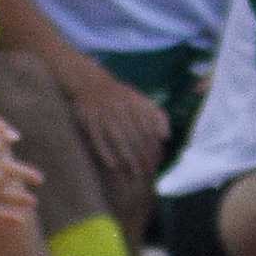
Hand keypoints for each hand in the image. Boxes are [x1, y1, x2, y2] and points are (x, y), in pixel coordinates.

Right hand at [68, 72, 170, 192]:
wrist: (90, 83)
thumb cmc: (121, 97)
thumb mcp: (142, 101)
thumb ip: (157, 116)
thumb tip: (166, 137)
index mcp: (136, 103)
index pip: (149, 129)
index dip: (154, 148)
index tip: (157, 163)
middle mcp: (121, 108)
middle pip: (135, 136)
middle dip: (143, 157)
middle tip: (147, 173)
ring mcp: (104, 114)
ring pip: (118, 139)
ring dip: (128, 158)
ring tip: (134, 173)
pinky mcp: (89, 120)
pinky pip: (98, 139)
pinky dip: (106, 152)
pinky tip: (113, 165)